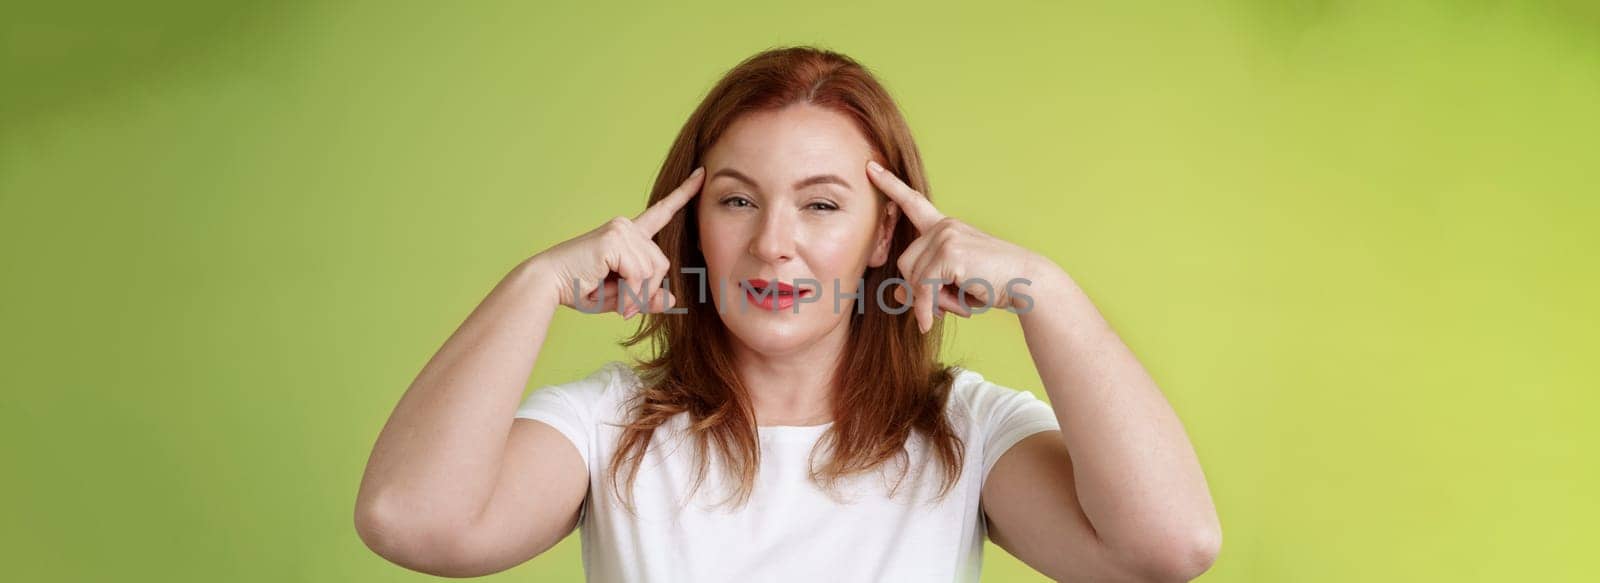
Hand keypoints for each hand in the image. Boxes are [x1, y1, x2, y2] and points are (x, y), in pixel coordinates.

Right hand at [530, 166, 704, 317]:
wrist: (549, 284)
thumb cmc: (581, 289)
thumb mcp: (622, 297)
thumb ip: (646, 297)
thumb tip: (673, 299)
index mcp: (628, 234)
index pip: (661, 212)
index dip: (683, 194)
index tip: (702, 174)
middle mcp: (626, 226)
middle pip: (662, 262)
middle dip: (648, 290)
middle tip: (627, 308)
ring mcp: (621, 230)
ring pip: (653, 270)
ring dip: (638, 295)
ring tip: (619, 305)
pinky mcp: (614, 239)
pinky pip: (640, 274)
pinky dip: (631, 293)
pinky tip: (616, 300)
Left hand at [866, 160, 1045, 333]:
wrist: (1028, 283)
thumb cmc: (994, 283)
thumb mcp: (955, 283)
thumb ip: (927, 284)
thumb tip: (899, 297)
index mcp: (945, 227)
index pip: (913, 202)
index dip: (890, 185)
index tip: (870, 167)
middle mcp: (944, 226)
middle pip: (905, 263)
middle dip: (920, 290)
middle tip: (948, 302)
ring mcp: (946, 236)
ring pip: (912, 278)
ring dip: (929, 301)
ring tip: (958, 302)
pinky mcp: (949, 253)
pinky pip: (923, 289)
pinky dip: (925, 309)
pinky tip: (931, 322)